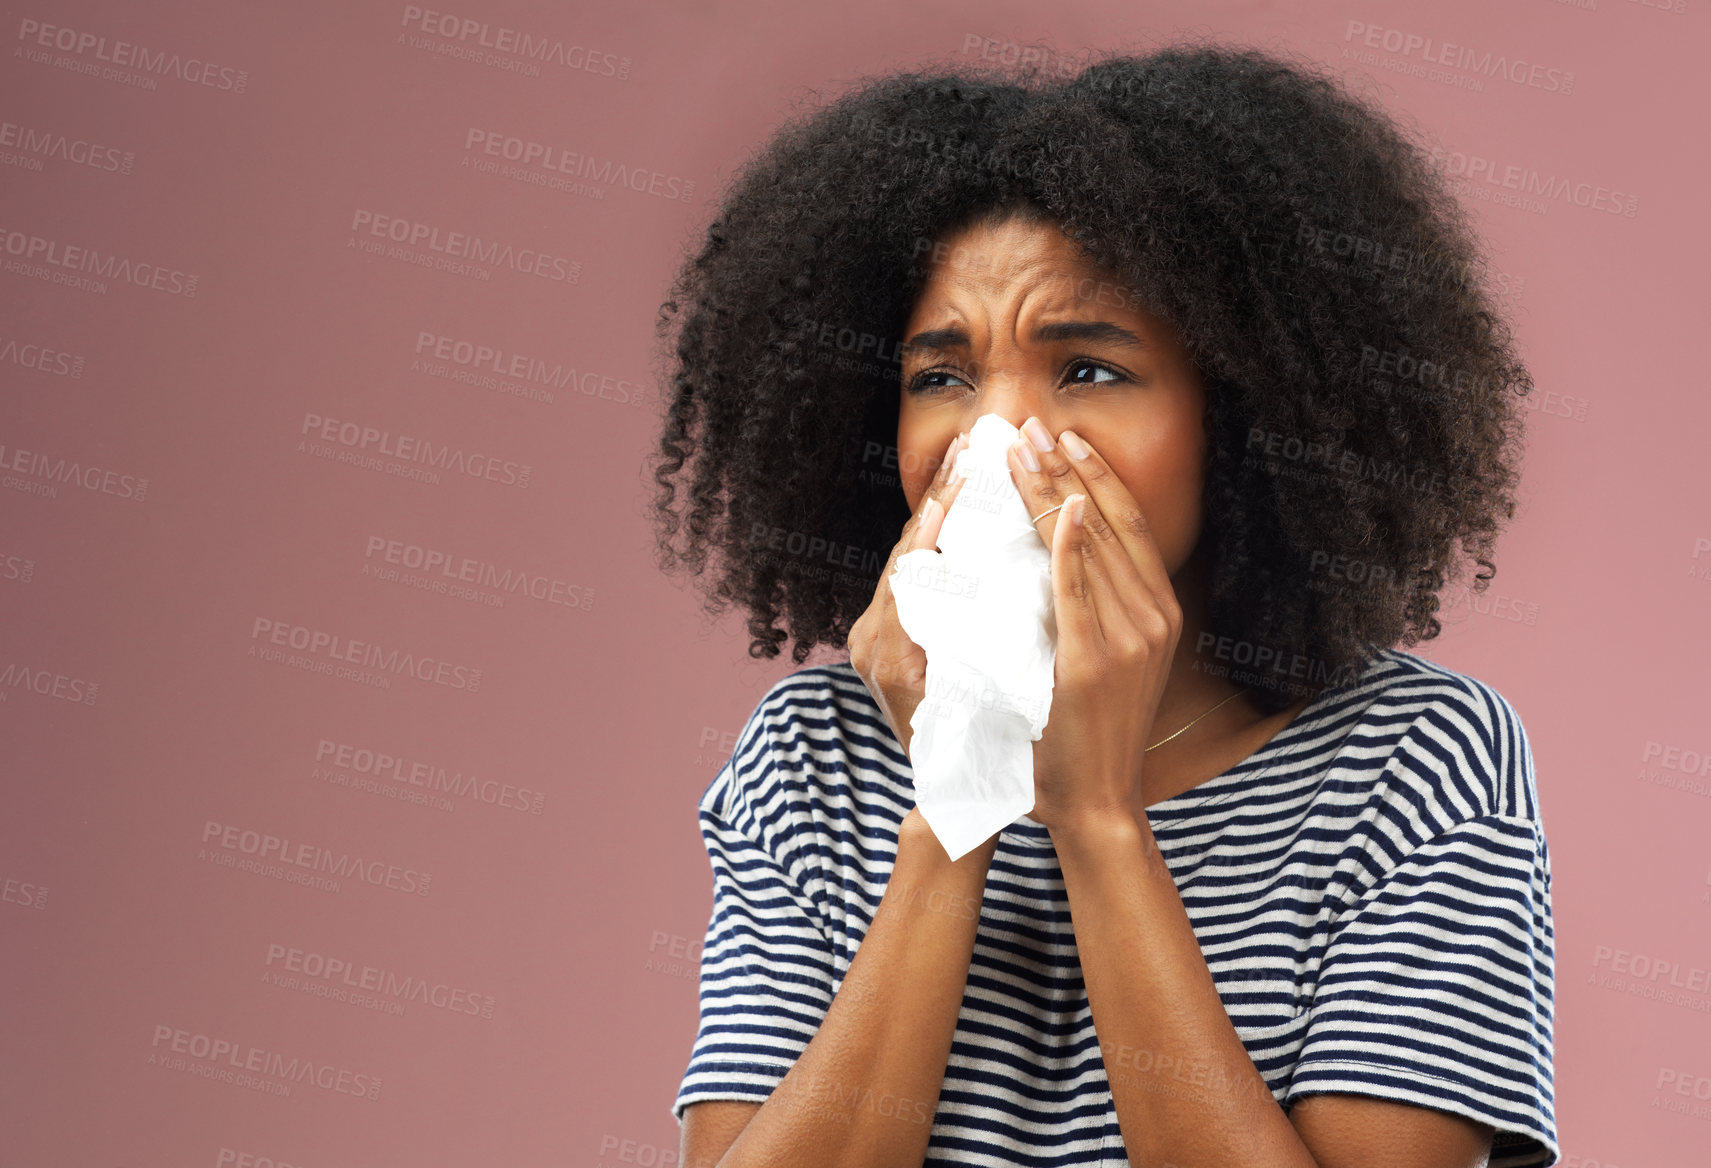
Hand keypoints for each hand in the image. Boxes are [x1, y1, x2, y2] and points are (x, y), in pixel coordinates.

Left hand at [848, 431, 967, 759]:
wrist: (947, 794)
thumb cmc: (969, 756)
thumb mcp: (970, 703)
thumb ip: (962, 655)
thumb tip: (959, 605)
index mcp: (887, 654)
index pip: (908, 570)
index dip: (933, 522)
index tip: (961, 480)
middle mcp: (870, 641)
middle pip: (903, 554)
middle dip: (937, 499)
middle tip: (966, 448)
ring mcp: (872, 636)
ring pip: (907, 559)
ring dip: (937, 509)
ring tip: (965, 460)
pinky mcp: (883, 634)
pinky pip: (911, 574)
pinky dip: (934, 537)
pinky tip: (960, 503)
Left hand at [1005, 420, 1182, 833]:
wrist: (1097, 801)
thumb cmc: (1089, 734)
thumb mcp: (1110, 662)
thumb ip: (1096, 611)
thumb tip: (1063, 553)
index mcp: (1159, 615)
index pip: (1128, 526)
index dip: (1097, 477)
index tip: (1066, 439)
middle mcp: (1153, 619)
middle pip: (1108, 524)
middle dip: (1067, 470)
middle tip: (1033, 428)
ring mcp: (1128, 640)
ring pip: (1091, 546)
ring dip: (1055, 492)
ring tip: (1022, 452)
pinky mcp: (1094, 663)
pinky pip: (1080, 592)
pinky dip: (1071, 547)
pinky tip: (1058, 509)